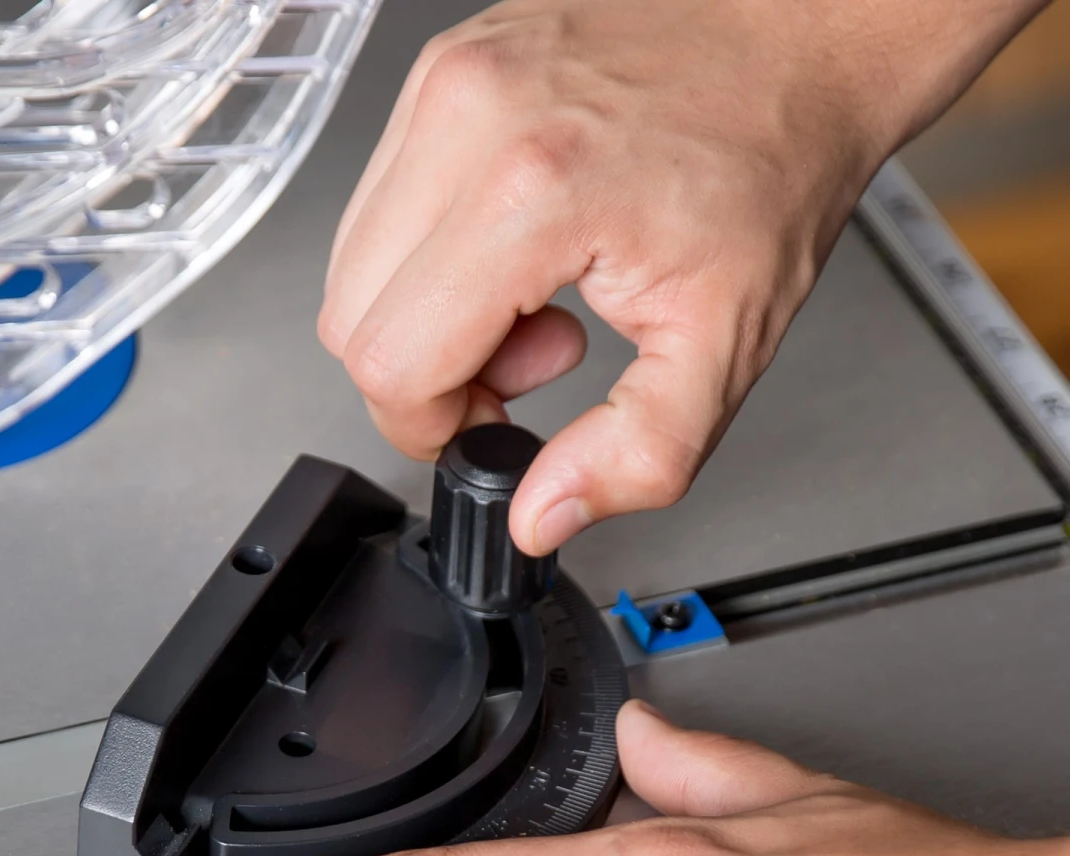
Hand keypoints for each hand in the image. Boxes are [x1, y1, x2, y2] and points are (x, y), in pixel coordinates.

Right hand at [319, 0, 1046, 553]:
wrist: (797, 31)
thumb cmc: (771, 160)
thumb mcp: (728, 343)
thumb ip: (636, 455)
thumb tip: (539, 515)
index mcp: (531, 193)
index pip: (390, 365)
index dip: (431, 427)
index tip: (496, 419)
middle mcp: (467, 121)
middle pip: (351, 323)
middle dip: (426, 376)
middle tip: (527, 360)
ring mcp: (445, 85)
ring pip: (353, 268)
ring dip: (424, 316)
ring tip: (532, 298)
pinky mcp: (440, 72)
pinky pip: (380, 209)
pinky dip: (431, 257)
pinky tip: (518, 246)